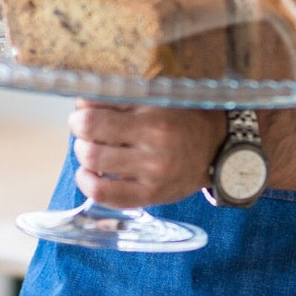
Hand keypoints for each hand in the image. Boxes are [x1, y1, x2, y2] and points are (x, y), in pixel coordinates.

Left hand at [68, 102, 225, 206]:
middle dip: (79, 131)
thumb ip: (120, 98)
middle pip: (90, 139)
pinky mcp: (151, 196)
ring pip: (94, 165)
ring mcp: (153, 175)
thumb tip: (81, 103)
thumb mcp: (158, 98)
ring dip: (83, 155)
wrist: (216, 148)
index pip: (97, 114)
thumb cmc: (182, 118)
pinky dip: (88, 184)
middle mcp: (155, 146)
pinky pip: (106, 195)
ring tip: (91, 148)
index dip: (81, 111)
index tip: (84, 110)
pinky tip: (89, 174)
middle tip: (85, 128)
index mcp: (155, 116)